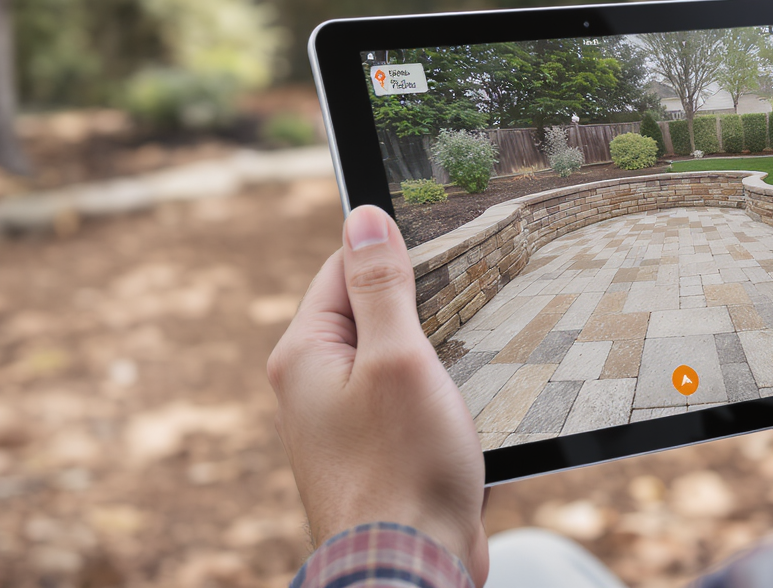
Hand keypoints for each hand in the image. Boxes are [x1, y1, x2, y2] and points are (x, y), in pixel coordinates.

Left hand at [267, 205, 487, 582]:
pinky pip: (408, 406)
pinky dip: (439, 401)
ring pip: (396, 362)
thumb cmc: (402, 470)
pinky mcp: (375, 455)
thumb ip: (381, 287)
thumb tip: (363, 218)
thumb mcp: (398, 358)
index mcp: (305, 355)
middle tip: (466, 309)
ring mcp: (343, 425)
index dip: (393, 254)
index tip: (442, 245)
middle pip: (371, 314)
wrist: (408, 566)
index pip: (343, 268)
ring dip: (436, 361)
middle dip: (421, 310)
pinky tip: (465, 410)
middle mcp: (313, 387)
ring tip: (467, 368)